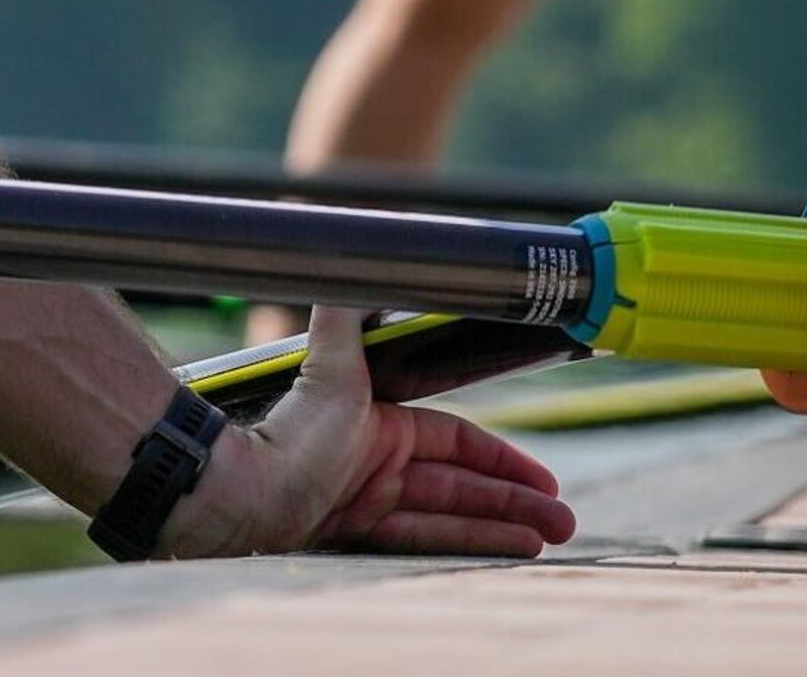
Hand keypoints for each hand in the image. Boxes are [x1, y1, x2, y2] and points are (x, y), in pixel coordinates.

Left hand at [161, 309, 573, 556]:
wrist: (241, 490)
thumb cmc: (290, 432)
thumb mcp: (328, 367)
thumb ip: (344, 315)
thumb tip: (353, 254)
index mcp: (373, 424)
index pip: (452, 441)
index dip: (499, 458)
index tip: (543, 477)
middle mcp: (372, 463)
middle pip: (459, 484)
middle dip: (514, 499)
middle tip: (565, 520)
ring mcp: (364, 502)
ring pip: (451, 515)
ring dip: (504, 525)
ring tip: (557, 537)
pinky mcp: (357, 536)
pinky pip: (426, 540)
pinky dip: (470, 543)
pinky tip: (513, 550)